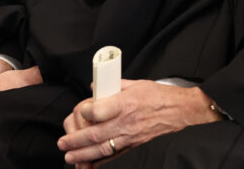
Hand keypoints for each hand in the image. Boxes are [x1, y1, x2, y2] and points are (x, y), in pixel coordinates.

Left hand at [58, 80, 220, 165]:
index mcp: (125, 103)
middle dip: (76, 140)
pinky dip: (100, 161)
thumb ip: (113, 86)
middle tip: (63, 143)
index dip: (84, 111)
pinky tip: (89, 164)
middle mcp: (126, 121)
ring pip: (102, 148)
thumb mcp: (136, 83)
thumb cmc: (159, 96)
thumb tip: (96, 86)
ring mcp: (130, 135)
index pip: (98, 110)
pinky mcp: (134, 144)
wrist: (180, 110)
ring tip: (70, 156)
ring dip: (83, 154)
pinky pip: (114, 155)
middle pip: (95, 134)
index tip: (80, 110)